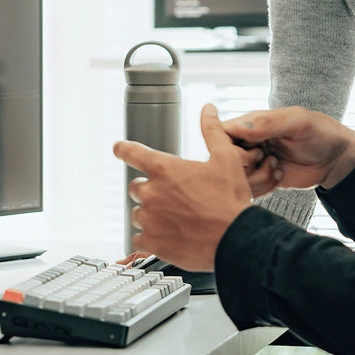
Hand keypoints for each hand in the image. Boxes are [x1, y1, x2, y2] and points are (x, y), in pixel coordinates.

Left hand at [112, 104, 254, 271]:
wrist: (235, 239)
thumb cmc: (230, 200)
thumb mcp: (225, 158)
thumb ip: (212, 131)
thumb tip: (208, 110)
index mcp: (165, 169)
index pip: (132, 152)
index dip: (123, 149)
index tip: (118, 148)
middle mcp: (152, 193)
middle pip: (135, 187)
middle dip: (150, 189)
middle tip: (174, 196)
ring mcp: (150, 219)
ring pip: (138, 213)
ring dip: (150, 214)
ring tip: (175, 218)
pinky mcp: (152, 243)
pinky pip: (138, 239)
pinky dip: (149, 237)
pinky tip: (167, 236)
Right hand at [223, 107, 354, 195]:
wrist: (336, 159)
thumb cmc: (319, 132)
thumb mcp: (297, 122)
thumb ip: (268, 123)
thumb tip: (239, 126)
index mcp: (251, 124)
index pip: (220, 134)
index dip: (229, 148)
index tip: (254, 152)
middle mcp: (248, 143)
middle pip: (224, 161)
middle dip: (245, 166)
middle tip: (268, 160)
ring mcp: (254, 163)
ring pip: (236, 179)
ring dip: (257, 178)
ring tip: (277, 168)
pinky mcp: (261, 181)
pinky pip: (249, 191)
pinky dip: (263, 188)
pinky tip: (279, 178)